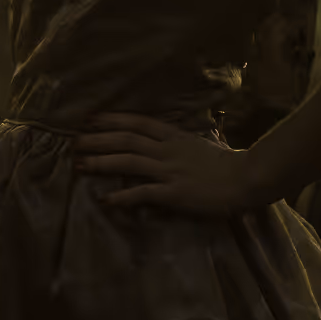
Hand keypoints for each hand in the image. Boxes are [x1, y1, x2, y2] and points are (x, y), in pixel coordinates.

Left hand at [73, 113, 271, 215]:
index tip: (90, 119)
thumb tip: (161, 141)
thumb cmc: (226, 163)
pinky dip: (122, 197)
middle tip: (74, 141)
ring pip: (128, 161)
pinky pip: (143, 193)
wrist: (246, 179)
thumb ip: (178, 142)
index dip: (112, 119)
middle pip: (126, 139)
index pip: (137, 122)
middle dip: (97, 139)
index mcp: (174, 136)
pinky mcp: (173, 193)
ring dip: (102, 162)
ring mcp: (169, 170)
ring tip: (79, 165)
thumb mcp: (199, 144)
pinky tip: (105, 200)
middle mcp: (167, 150)